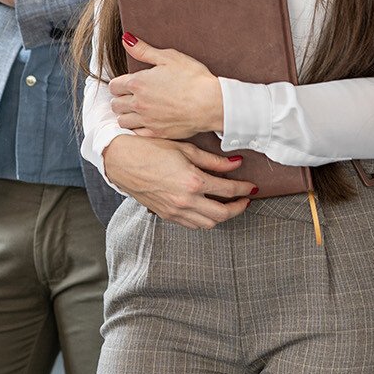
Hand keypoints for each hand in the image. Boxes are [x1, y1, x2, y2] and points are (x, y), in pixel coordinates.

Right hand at [101, 136, 253, 228]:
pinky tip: (207, 208)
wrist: (121, 160)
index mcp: (193, 181)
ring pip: (208, 224)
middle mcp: (186, 201)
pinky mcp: (166, 215)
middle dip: (239, 208)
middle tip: (246, 199)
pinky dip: (204, 220)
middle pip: (222, 214)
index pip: (229, 190)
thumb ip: (214, 161)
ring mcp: (175, 211)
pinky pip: (192, 224)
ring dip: (222, 216)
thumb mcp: (185, 149)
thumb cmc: (151, 148)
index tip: (251, 187)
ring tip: (228, 205)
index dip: (244, 189)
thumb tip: (237, 164)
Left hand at [108, 35, 223, 138]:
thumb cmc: (193, 78)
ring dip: (126, 115)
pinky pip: (136, 133)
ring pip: (122, 121)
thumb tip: (126, 40)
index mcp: (138, 83)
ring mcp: (146, 120)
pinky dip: (137, 128)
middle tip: (131, 96)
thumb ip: (143, 50)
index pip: (114, 86)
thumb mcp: (169, 57)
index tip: (126, 84)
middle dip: (120, 99)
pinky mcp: (156, 133)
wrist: (211, 103)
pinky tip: (146, 121)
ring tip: (137, 109)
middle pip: (115, 104)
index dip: (119, 84)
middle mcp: (138, 103)